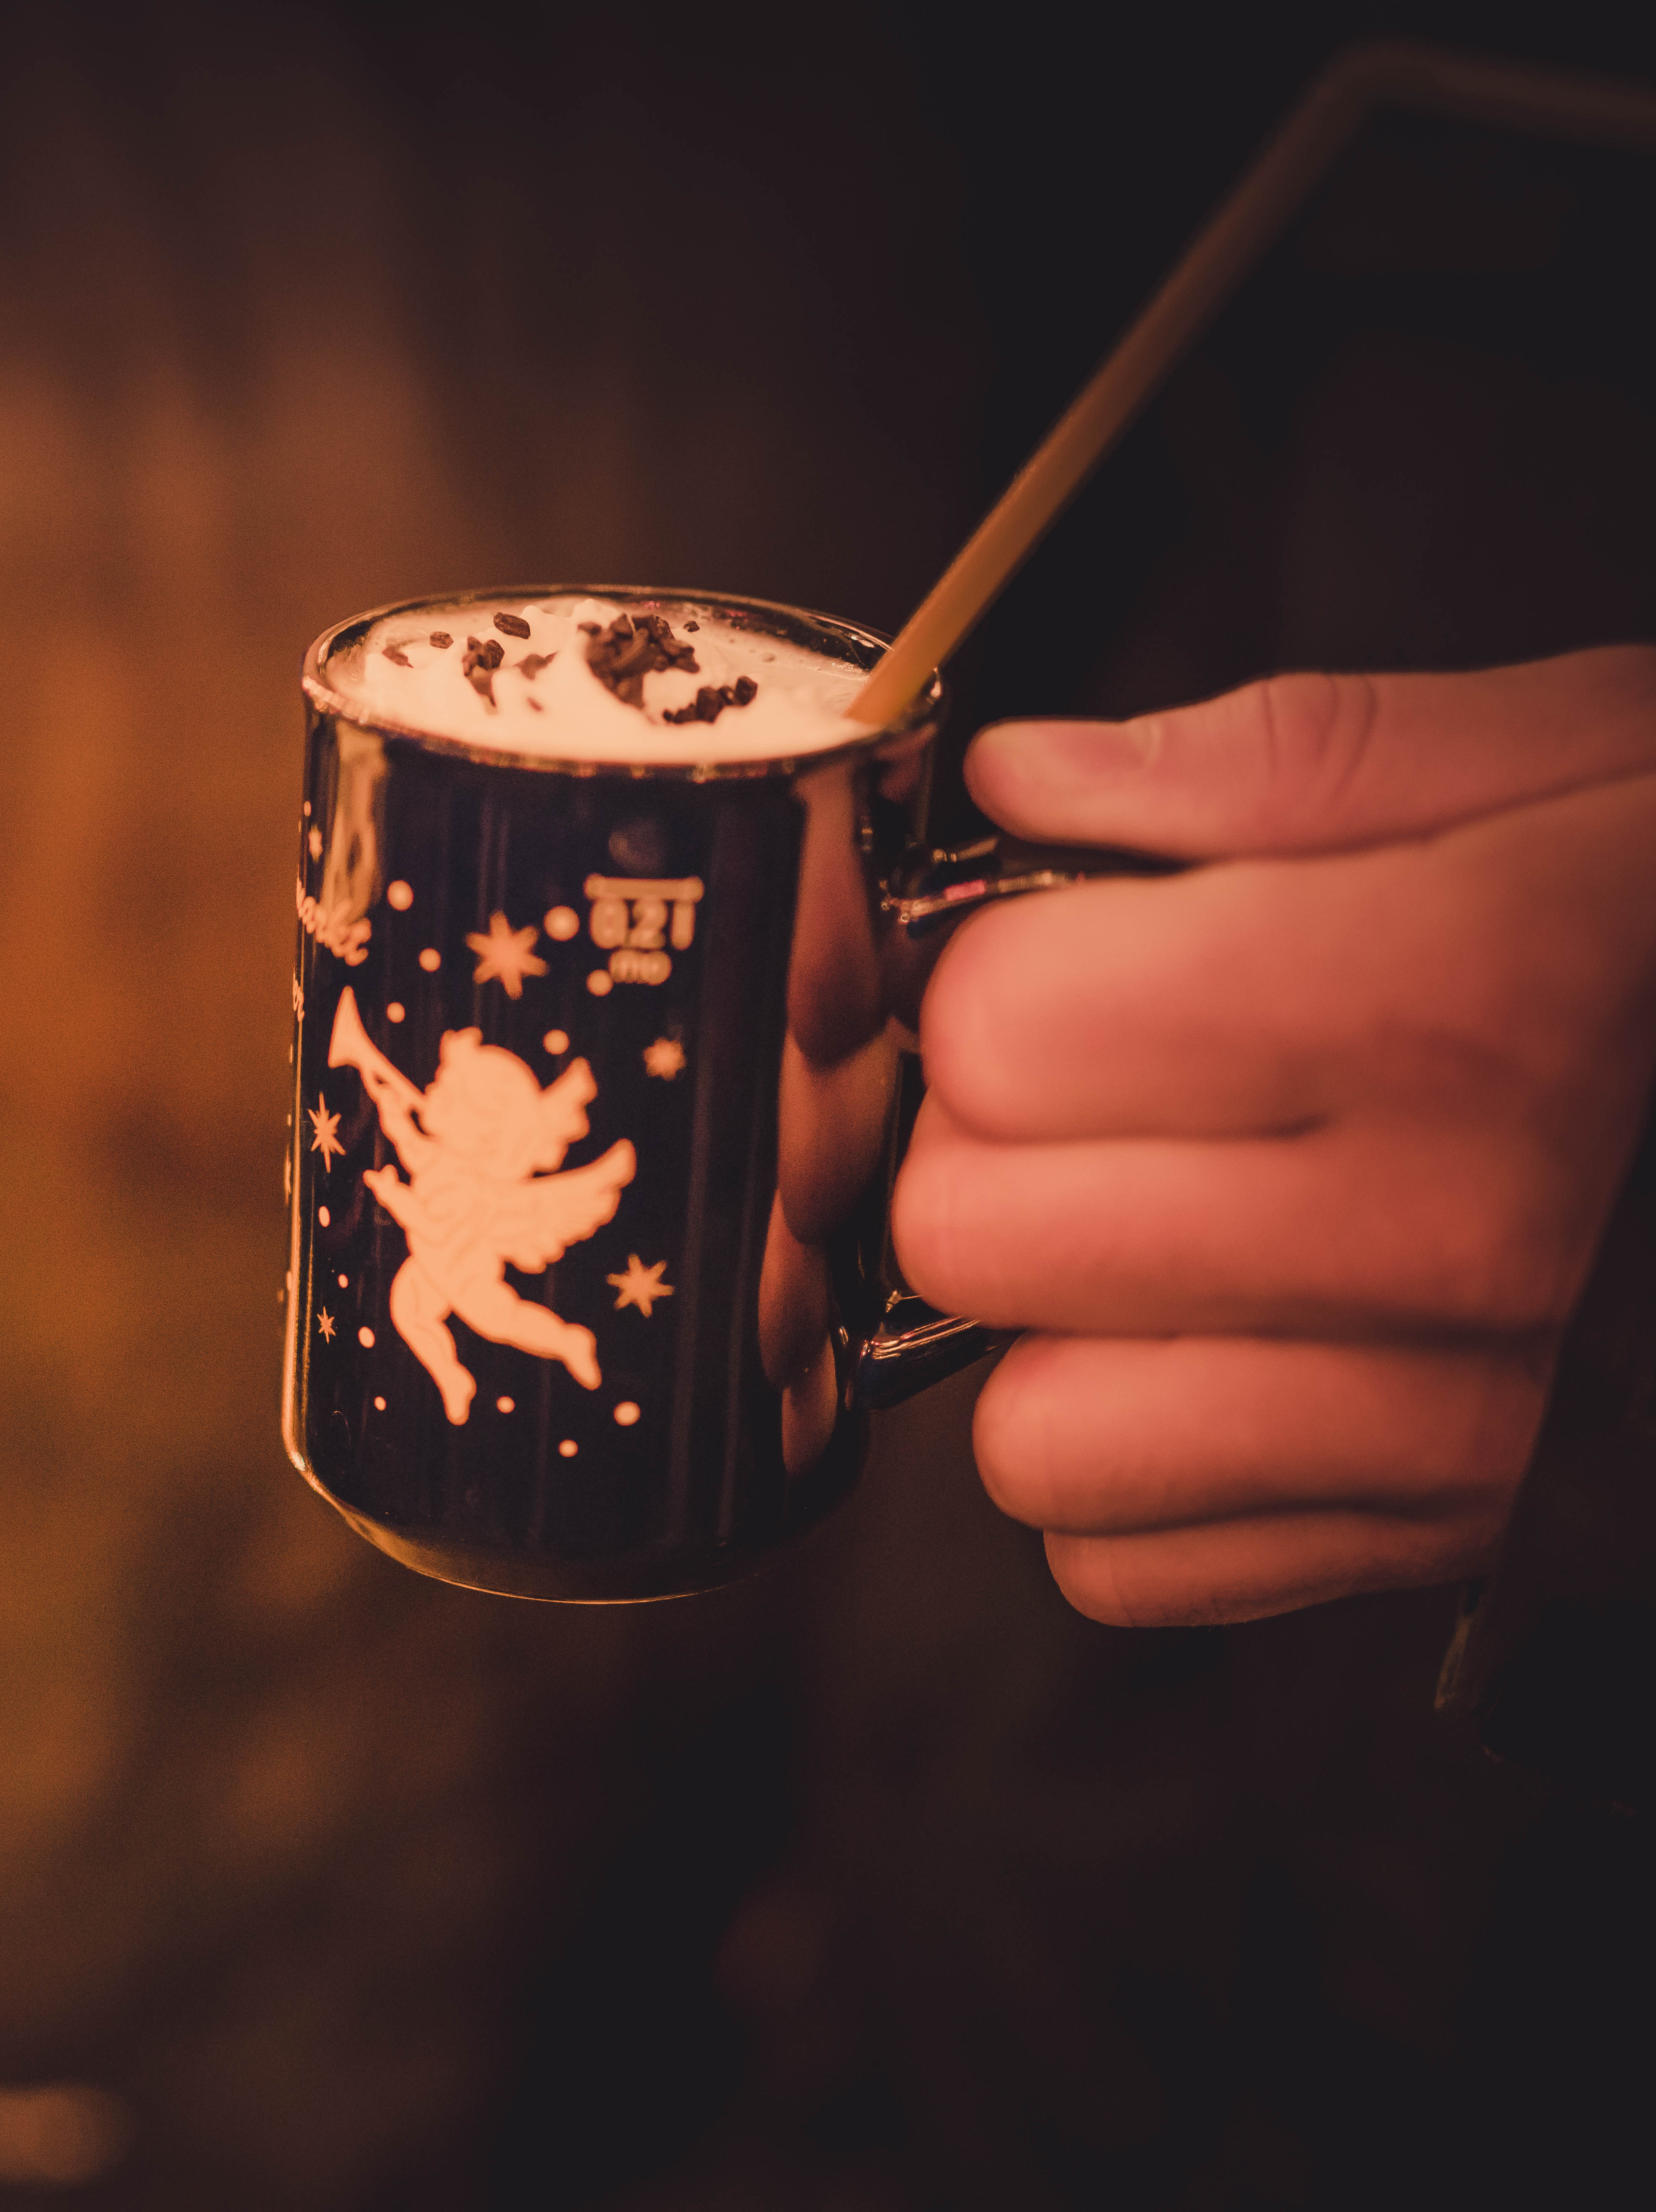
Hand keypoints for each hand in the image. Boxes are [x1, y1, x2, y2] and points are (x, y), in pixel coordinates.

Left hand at [896, 647, 1655, 1624]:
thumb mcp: (1600, 755)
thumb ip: (1286, 763)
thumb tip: (1037, 781)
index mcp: (1451, 999)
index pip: (1004, 1030)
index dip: (1002, 975)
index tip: (1070, 956)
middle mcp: (1442, 1230)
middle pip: (975, 1234)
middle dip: (993, 1150)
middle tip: (1098, 1096)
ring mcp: (1453, 1418)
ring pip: (1032, 1435)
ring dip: (1052, 1338)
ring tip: (1156, 1239)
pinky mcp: (1459, 1538)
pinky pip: (1138, 1566)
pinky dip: (1137, 1480)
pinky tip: (1221, 1363)